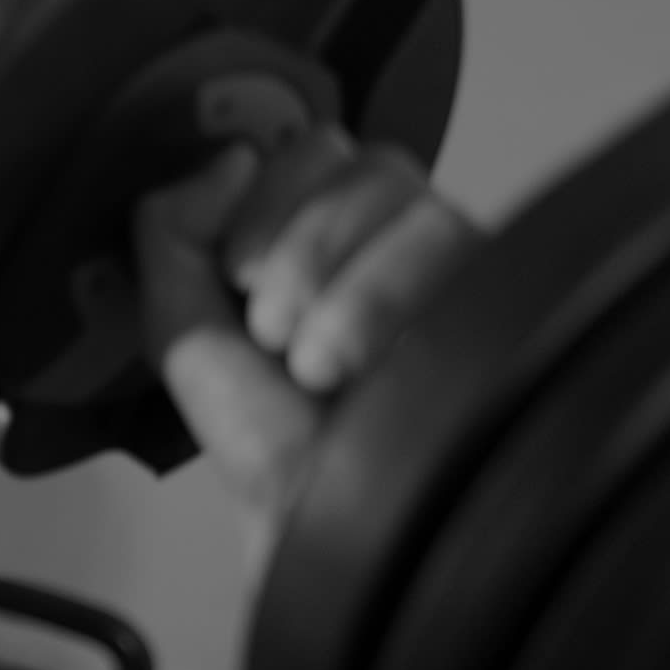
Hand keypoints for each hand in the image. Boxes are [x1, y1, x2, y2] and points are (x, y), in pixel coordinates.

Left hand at [129, 126, 484, 550]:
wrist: (318, 521)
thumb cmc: (265, 443)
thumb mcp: (182, 328)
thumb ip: (172, 234)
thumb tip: (228, 157)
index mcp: (325, 242)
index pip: (314, 149)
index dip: (265, 196)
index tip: (234, 273)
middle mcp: (396, 247)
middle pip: (362, 158)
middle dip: (293, 240)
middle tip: (268, 324)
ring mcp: (453, 269)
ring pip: (403, 191)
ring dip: (325, 279)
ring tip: (307, 360)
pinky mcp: (497, 293)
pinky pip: (445, 235)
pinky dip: (369, 300)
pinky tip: (347, 364)